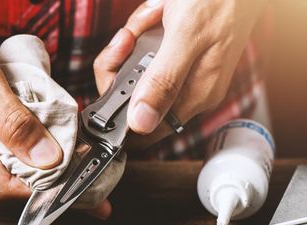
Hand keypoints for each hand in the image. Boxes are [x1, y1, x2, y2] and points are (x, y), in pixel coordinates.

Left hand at [94, 0, 266, 138]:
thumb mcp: (186, 36)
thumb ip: (163, 81)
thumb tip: (141, 123)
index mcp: (195, 95)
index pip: (145, 130)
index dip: (120, 112)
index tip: (112, 81)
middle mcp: (190, 90)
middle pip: (134, 95)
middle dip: (123, 63)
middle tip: (131, 36)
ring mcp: (185, 72)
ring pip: (137, 68)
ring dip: (135, 38)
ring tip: (154, 14)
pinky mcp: (181, 55)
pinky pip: (149, 51)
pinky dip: (146, 28)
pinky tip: (160, 11)